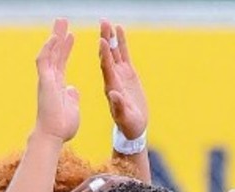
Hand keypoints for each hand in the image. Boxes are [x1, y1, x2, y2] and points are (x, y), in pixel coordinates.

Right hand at [34, 18, 79, 141]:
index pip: (61, 62)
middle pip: (54, 53)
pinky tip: (56, 36)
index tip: (71, 35)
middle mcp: (50, 80)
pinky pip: (45, 61)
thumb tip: (73, 90)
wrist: (54, 135)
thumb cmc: (63, 127)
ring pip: (49, 53)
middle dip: (59, 36)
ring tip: (61, 22)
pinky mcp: (44, 82)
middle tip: (62, 21)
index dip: (65, 48)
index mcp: (58, 85)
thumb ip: (72, 97)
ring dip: (55, 37)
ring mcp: (46, 80)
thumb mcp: (73, 107)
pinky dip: (49, 48)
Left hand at [99, 20, 147, 140]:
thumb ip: (119, 106)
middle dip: (105, 38)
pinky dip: (121, 43)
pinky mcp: (127, 74)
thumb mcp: (124, 118)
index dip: (104, 54)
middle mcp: (112, 78)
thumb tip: (113, 94)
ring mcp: (119, 74)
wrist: (134, 126)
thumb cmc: (129, 125)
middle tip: (103, 22)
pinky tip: (119, 30)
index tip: (101, 40)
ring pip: (114, 52)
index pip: (106, 68)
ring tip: (108, 22)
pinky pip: (123, 55)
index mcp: (110, 87)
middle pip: (107, 55)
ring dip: (110, 37)